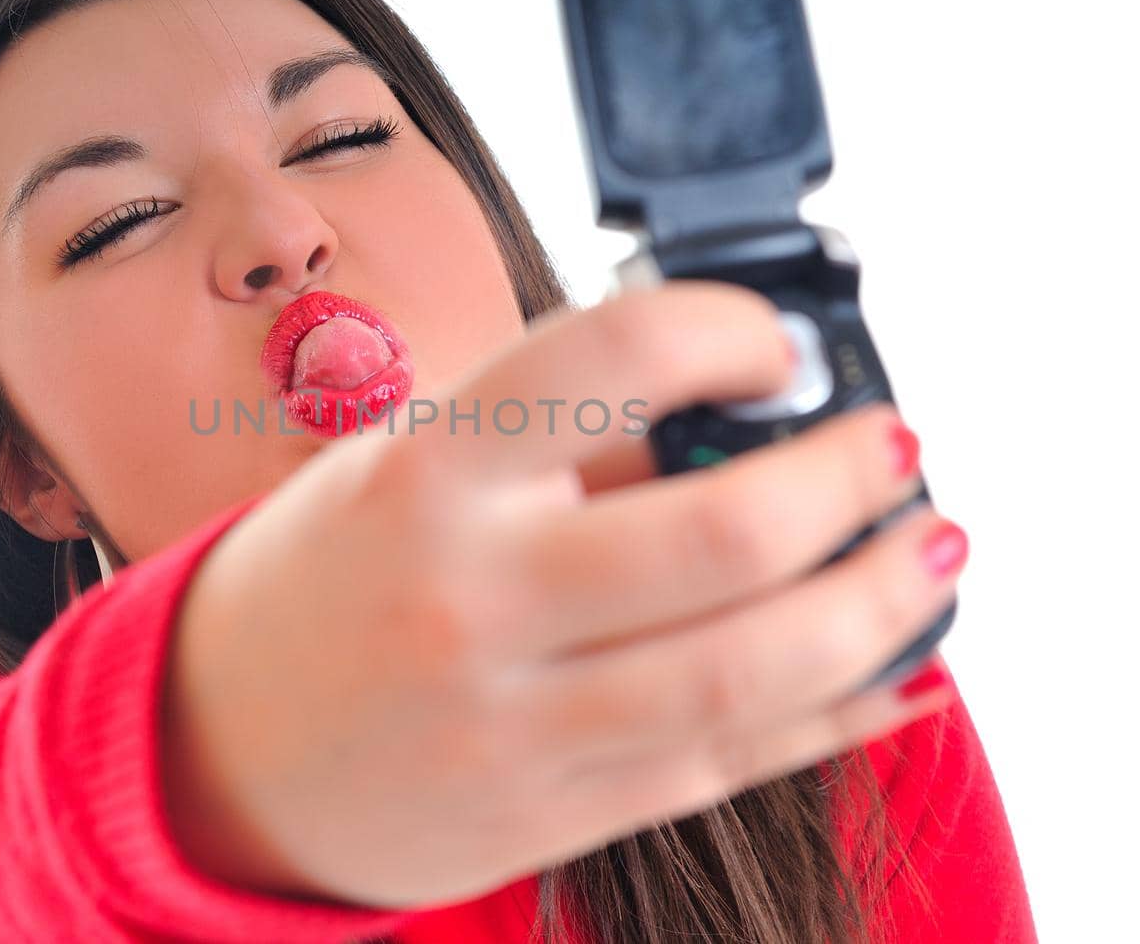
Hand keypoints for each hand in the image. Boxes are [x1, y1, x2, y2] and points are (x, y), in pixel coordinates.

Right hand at [159, 280, 961, 908]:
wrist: (208, 752)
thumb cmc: (319, 582)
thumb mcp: (401, 470)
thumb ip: (552, 447)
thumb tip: (734, 421)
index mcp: (424, 474)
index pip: (614, 355)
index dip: (731, 326)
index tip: (776, 344)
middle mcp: (471, 597)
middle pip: (726, 530)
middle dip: (852, 477)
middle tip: (894, 447)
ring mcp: (515, 722)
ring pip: (755, 665)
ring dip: (881, 602)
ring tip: (931, 551)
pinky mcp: (550, 813)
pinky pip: (729, 761)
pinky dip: (837, 710)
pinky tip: (896, 668)